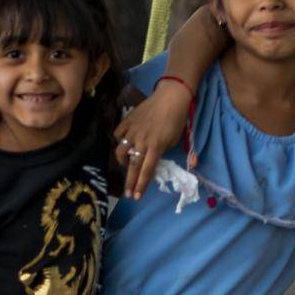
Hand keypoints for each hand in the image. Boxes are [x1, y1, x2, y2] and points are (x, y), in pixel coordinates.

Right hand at [114, 80, 195, 198]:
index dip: (141, 186)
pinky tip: (123, 145)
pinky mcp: (127, 121)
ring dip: (123, 162)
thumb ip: (162, 152)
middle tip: (127, 194)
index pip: (146, 171)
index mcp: (156, 147)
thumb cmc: (177, 120)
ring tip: (126, 166)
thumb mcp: (174, 140)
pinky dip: (119, 142)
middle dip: (129, 182)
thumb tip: (152, 161)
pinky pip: (118, 135)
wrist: (171, 97)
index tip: (136, 196)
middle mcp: (142, 141)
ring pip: (120, 151)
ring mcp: (132, 131)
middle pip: (132, 166)